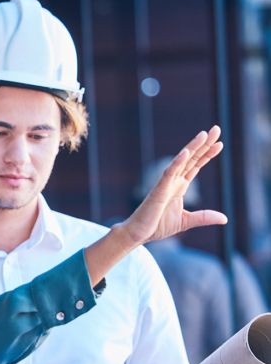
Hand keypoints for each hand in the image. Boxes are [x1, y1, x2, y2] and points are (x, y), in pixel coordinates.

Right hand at [118, 127, 226, 244]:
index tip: (219, 144)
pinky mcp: (158, 190)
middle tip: (216, 129)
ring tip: (204, 134)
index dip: (207, 155)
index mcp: (179, 186)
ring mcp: (166, 184)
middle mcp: (173, 181)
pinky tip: (186, 152)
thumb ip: (204, 217)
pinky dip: (177, 162)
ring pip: (181, 161)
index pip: (195, 166)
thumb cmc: (157, 226)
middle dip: (204, 144)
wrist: (138, 234)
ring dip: (192, 147)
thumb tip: (224, 218)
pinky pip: (168, 173)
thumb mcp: (186, 221)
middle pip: (191, 158)